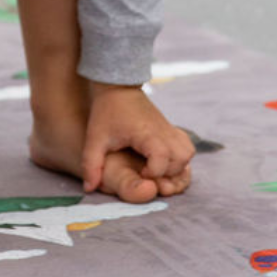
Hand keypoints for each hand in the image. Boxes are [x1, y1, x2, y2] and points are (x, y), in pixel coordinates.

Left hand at [80, 83, 195, 194]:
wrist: (118, 88)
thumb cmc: (106, 112)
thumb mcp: (95, 139)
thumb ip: (91, 165)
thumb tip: (89, 188)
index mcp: (146, 133)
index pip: (162, 158)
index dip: (153, 172)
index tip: (139, 171)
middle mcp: (163, 131)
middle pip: (180, 159)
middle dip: (166, 172)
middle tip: (146, 172)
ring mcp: (169, 129)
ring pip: (187, 153)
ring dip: (176, 165)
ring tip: (155, 167)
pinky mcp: (170, 129)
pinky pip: (186, 146)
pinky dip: (178, 156)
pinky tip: (160, 159)